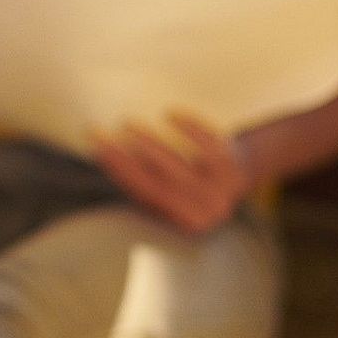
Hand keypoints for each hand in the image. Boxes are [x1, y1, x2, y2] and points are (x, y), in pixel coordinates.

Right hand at [88, 111, 254, 235]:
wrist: (239, 179)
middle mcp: (205, 211)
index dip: (118, 169)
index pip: (143, 193)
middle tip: (107, 134)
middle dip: (128, 155)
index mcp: (184, 223)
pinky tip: (169, 113)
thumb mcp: (169, 198)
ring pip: (179, 163)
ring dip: (150, 141)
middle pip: (158, 181)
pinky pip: (208, 144)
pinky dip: (188, 127)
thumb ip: (144, 188)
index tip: (97, 146)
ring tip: (129, 124)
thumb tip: (106, 159)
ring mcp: (223, 190)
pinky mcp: (235, 166)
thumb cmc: (192, 188)